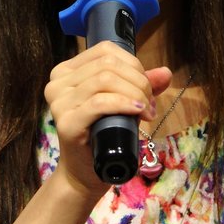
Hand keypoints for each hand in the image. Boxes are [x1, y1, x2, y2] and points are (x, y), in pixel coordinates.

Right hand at [44, 42, 171, 192]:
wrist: (85, 172)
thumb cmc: (103, 135)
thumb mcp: (123, 103)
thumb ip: (141, 85)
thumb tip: (166, 72)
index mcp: (67, 71)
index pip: (105, 51)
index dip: (133, 65)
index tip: (147, 88)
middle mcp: (57, 82)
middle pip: (108, 65)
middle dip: (138, 82)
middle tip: (150, 104)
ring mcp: (59, 102)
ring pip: (104, 80)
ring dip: (135, 93)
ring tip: (146, 111)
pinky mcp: (66, 122)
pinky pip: (99, 103)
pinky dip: (123, 103)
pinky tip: (138, 111)